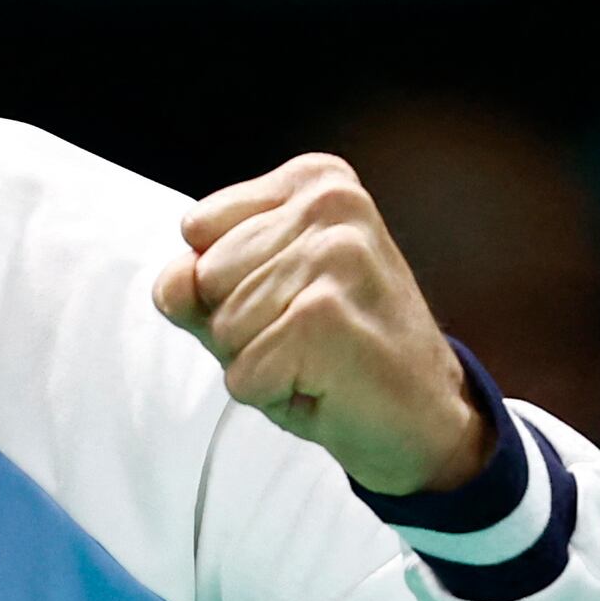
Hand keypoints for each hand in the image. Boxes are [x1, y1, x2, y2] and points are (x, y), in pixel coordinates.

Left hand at [153, 154, 491, 496]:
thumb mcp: (257, 303)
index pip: (198, 229)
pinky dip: (273, 395)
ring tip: (318, 361)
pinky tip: (327, 385)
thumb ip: (198, 283)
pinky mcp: (325, 318)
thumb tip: (173, 281)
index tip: (293, 300)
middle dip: (240, 326)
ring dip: (259, 363)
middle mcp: (331, 205)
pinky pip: (242, 373)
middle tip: (307, 339)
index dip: (228, 285)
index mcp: (316, 183)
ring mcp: (333, 258)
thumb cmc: (345, 355)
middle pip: (204, 277)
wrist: (426, 417)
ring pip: (221, 326)